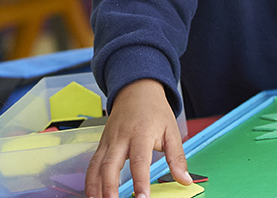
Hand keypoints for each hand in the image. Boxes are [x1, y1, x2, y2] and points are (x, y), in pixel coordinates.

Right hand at [85, 79, 190, 197]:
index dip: (140, 181)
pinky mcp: (101, 144)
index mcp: (141, 134)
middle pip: (110, 165)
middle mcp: (120, 138)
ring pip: (96, 166)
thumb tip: (186, 180)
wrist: (137, 89)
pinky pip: (92, 164)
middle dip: (110, 187)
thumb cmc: (155, 110)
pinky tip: (93, 194)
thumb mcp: (171, 131)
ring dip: (95, 187)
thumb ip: (177, 158)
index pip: (139, 160)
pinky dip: (90, 180)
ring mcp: (108, 141)